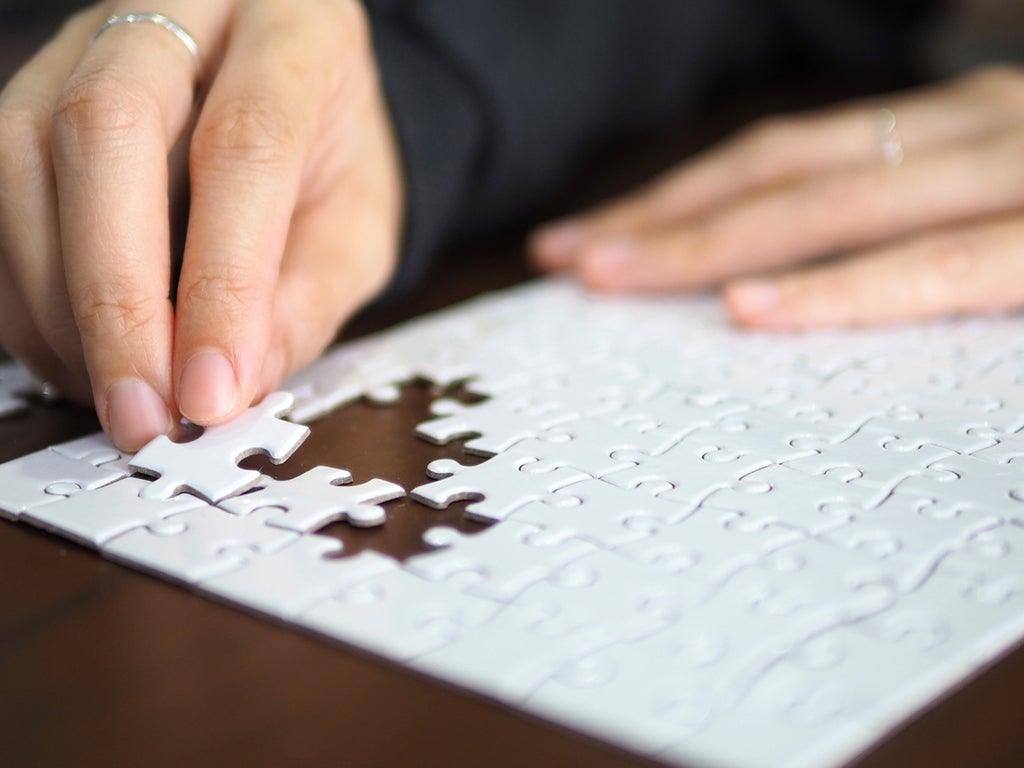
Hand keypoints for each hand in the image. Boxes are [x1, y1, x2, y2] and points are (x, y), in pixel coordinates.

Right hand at [0, 0, 401, 449]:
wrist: (294, 91)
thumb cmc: (334, 153)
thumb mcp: (361, 226)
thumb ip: (308, 297)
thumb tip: (234, 384)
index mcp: (294, 32)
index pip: (245, 146)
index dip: (221, 282)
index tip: (211, 392)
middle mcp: (182, 13)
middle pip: (106, 130)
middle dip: (115, 298)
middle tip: (144, 412)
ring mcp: (90, 44)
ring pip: (26, 157)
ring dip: (61, 306)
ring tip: (121, 395)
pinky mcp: (34, 96)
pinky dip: (29, 295)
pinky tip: (81, 354)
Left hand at [530, 66, 1023, 330]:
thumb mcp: (1000, 207)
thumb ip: (908, 225)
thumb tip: (788, 280)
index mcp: (948, 126)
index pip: (782, 157)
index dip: (676, 196)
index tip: (589, 239)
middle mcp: (969, 130)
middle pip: (778, 173)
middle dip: (659, 217)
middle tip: (565, 258)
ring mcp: (1014, 175)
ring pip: (829, 207)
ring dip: (706, 244)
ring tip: (610, 277)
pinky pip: (935, 267)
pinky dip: (837, 290)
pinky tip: (750, 311)